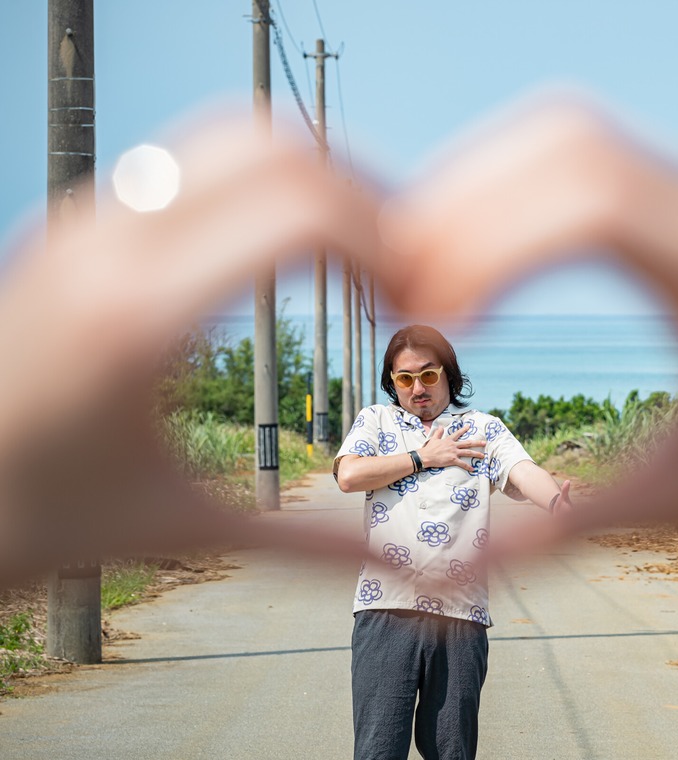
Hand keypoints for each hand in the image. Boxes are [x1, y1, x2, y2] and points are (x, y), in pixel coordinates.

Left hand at [0, 115, 389, 584]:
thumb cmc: (31, 521)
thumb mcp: (183, 527)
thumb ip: (312, 544)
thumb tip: (411, 568)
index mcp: (137, 313)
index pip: (303, 208)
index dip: (389, 242)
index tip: (415, 299)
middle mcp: (105, 242)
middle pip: (274, 145)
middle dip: (362, 192)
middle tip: (400, 261)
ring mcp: (84, 220)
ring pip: (229, 139)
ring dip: (310, 181)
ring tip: (354, 252)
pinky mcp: (75, 224)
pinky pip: (189, 167)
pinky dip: (258, 188)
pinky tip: (281, 256)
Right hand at [383, 95, 677, 562]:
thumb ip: (565, 533)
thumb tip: (444, 566)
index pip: (597, 206)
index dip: (487, 243)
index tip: (435, 321)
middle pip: (573, 145)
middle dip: (463, 204)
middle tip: (404, 294)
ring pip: (575, 136)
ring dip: (482, 188)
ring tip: (426, 274)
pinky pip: (594, 159)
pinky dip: (517, 190)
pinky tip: (479, 254)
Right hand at [418, 423, 485, 471]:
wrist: (426, 456)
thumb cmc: (429, 448)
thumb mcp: (434, 439)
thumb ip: (438, 432)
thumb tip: (440, 426)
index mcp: (449, 440)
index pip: (458, 433)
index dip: (464, 429)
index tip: (469, 426)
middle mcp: (453, 445)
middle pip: (468, 443)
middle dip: (477, 443)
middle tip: (484, 442)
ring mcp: (454, 452)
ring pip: (468, 452)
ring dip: (476, 454)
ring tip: (483, 455)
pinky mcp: (452, 460)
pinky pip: (462, 464)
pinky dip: (468, 466)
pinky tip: (473, 469)